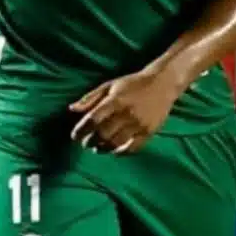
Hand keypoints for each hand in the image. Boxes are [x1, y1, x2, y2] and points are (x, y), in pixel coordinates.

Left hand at [69, 67, 183, 153]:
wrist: (163, 83)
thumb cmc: (133, 83)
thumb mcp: (110, 85)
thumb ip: (91, 97)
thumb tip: (71, 109)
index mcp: (115, 100)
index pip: (92, 120)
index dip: (81, 130)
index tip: (75, 136)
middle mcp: (127, 113)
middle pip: (102, 134)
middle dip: (90, 141)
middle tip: (86, 143)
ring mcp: (139, 124)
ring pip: (116, 143)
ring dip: (103, 148)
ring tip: (98, 147)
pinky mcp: (149, 131)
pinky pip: (132, 148)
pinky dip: (120, 152)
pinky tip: (114, 150)